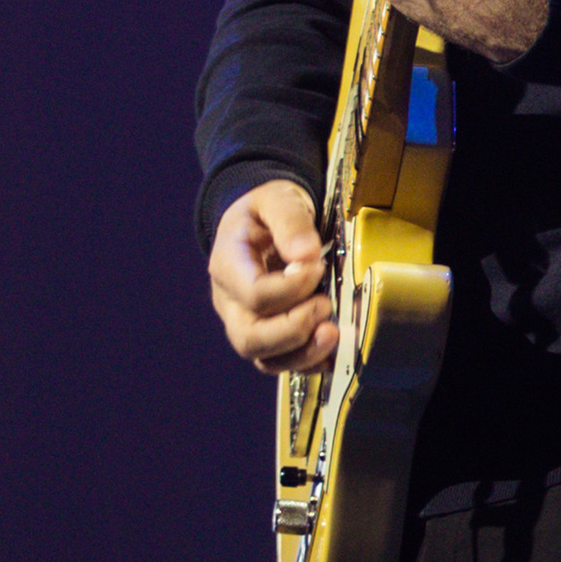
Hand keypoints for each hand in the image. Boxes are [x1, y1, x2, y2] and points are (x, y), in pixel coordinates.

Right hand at [208, 177, 337, 376]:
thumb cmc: (266, 210)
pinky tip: (332, 351)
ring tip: (333, 333)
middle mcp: (230, 302)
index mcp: (227, 265)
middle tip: (324, 306)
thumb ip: (290, 221)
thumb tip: (306, 256)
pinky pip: (281, 363)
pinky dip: (308, 362)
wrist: (262, 221)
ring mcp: (245, 322)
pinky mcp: (266, 336)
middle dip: (293, 330)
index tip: (318, 266)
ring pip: (264, 358)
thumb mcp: (276, 198)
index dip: (291, 288)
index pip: (253, 294)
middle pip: (249, 338)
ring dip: (303, 353)